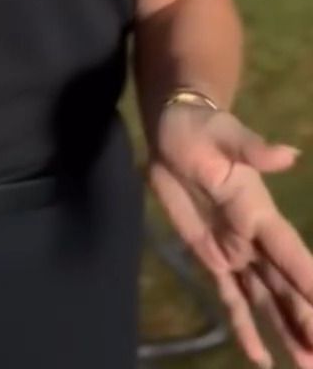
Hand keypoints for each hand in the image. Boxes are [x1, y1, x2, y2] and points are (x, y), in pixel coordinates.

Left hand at [146, 103, 312, 368]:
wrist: (174, 130)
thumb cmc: (200, 128)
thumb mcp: (224, 134)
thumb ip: (254, 149)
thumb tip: (289, 154)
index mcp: (258, 211)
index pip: (287, 250)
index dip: (306, 276)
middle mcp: (253, 238)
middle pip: (283, 285)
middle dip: (303, 318)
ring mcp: (234, 251)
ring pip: (265, 299)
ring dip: (285, 331)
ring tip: (305, 364)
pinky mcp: (210, 257)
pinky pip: (231, 297)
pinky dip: (244, 326)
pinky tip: (259, 356)